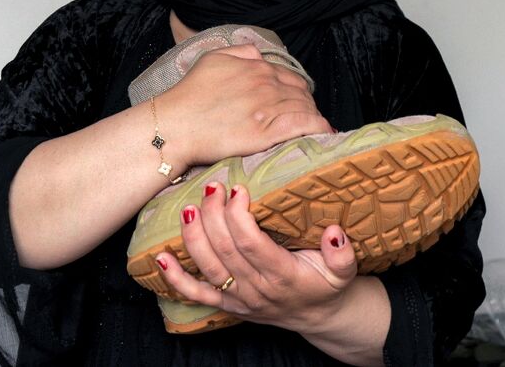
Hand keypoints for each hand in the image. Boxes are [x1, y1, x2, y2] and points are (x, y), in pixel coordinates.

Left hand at [154, 183, 356, 333]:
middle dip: (213, 215)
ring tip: (188, 208)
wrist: (318, 318)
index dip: (239, 216)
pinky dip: (175, 279)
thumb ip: (342, 255)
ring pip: (207, 267)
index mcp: (282, 275)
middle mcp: (256, 288)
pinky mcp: (226, 304)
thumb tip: (335, 233)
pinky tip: (160, 259)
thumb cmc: (326, 285)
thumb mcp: (344, 272)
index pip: (251, 243)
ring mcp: (238, 298)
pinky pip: (196, 295)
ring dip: (193, 237)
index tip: (239, 188)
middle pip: (224, 249)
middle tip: (212, 186)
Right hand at [158, 44, 332, 166]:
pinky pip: (304, 125)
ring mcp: (268, 106)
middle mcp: (265, 82)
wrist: (174, 124)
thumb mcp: (211, 58)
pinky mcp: (267, 131)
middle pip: (301, 92)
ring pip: (305, 108)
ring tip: (314, 129)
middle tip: (303, 118)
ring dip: (312, 117)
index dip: (295, 91)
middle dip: (305, 104)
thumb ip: (240, 51)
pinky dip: (318, 127)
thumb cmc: (188, 95)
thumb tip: (258, 53)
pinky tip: (323, 133)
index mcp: (255, 65)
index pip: (289, 77)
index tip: (294, 103)